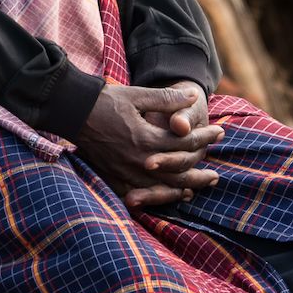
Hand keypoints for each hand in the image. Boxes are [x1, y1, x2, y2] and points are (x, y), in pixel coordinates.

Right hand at [74, 82, 220, 210]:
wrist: (72, 111)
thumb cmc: (104, 101)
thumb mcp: (137, 95)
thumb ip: (166, 98)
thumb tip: (193, 97)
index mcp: (146, 138)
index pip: (185, 141)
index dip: (205, 136)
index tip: (220, 132)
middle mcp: (138, 160)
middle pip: (178, 172)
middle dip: (200, 173)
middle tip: (216, 175)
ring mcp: (125, 172)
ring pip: (162, 187)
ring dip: (183, 188)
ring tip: (198, 187)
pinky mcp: (114, 176)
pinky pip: (140, 194)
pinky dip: (158, 197)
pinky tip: (168, 195)